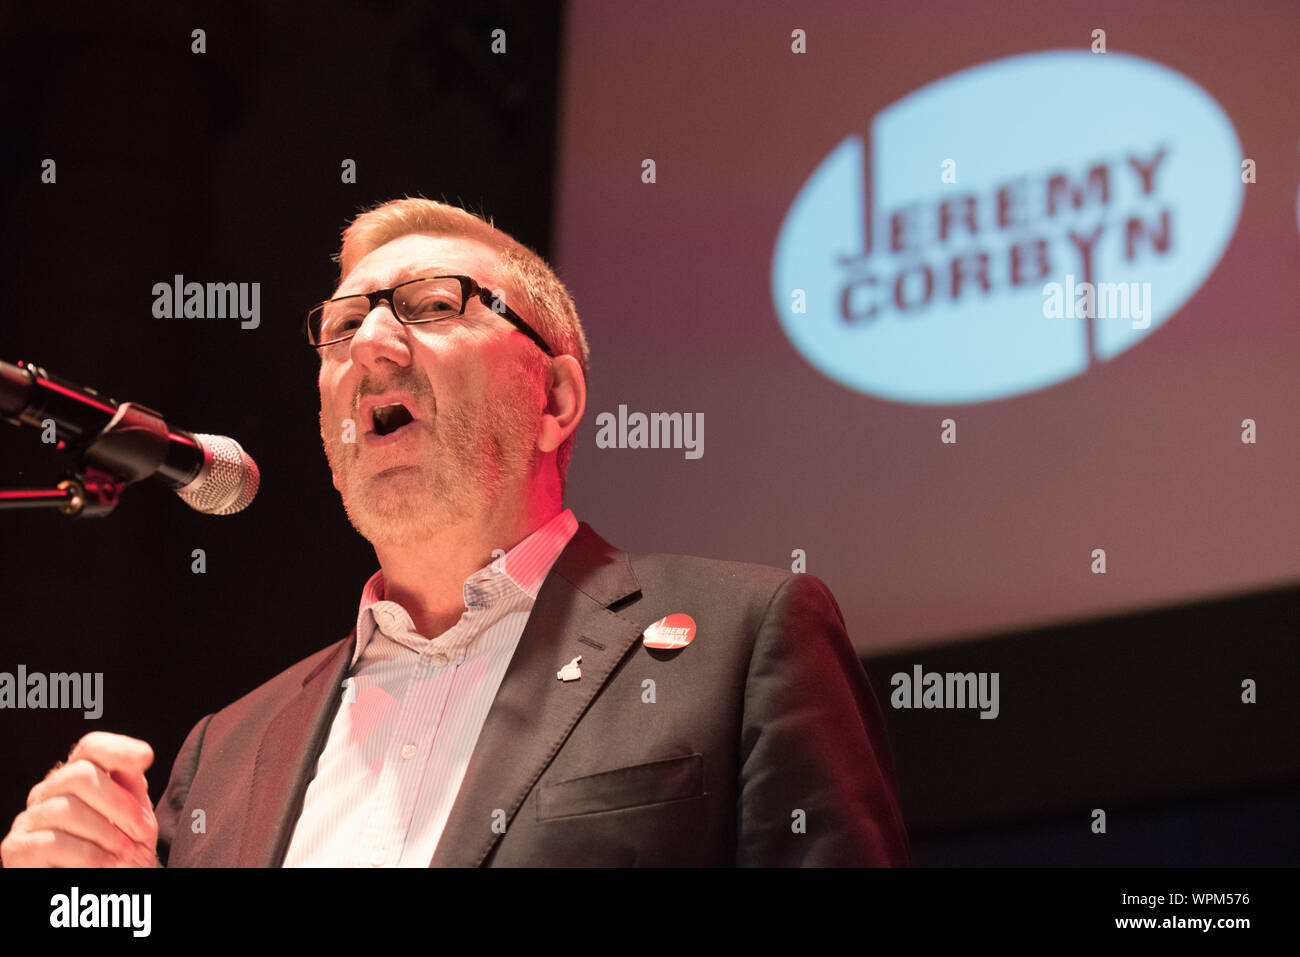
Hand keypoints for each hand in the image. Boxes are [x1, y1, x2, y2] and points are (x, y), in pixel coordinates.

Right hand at [1, 732, 157, 867]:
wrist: (104, 891)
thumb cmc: (118, 855)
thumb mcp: (134, 819)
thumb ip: (132, 788)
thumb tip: (139, 756)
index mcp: (78, 779)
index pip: (91, 748)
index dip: (118, 748)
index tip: (147, 758)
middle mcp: (49, 792)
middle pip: (80, 775)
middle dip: (119, 804)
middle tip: (141, 831)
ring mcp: (30, 819)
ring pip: (65, 809)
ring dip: (105, 833)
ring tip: (123, 853)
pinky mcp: (16, 849)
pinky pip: (50, 842)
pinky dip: (86, 855)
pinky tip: (104, 865)